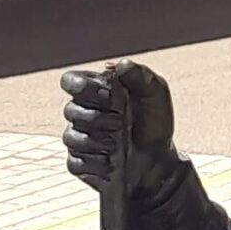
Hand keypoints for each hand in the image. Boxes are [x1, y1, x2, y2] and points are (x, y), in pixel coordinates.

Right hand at [61, 60, 178, 201]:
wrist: (161, 160)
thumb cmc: (155, 124)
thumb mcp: (155, 95)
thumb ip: (141, 76)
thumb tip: (121, 65)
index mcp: (97, 92)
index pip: (70, 81)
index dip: (83, 88)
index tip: (108, 97)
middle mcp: (84, 113)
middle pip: (69, 110)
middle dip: (96, 118)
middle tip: (120, 123)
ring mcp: (81, 139)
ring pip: (70, 137)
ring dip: (95, 142)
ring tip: (116, 145)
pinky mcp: (82, 164)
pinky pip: (74, 163)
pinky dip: (93, 164)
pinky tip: (111, 163)